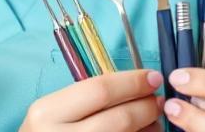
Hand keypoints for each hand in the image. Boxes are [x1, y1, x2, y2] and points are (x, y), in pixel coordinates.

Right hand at [20, 69, 164, 131]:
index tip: (152, 77)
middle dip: (146, 106)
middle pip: (118, 118)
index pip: (99, 90)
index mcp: (47, 112)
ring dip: (148, 128)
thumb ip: (84, 98)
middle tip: (158, 100)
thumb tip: (133, 85)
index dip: (132, 82)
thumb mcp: (53, 112)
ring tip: (154, 119)